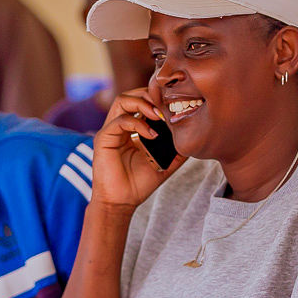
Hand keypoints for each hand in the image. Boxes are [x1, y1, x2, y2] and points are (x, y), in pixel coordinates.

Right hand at [90, 89, 185, 209]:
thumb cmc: (139, 183)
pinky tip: (152, 134)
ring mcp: (110, 130)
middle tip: (166, 106)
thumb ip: (177, 149)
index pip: (141, 101)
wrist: (122, 202)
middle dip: (149, 95)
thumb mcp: (165, 162)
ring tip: (159, 116)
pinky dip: (137, 123)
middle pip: (131, 95)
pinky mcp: (103, 138)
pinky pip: (119, 120)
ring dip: (142, 103)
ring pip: (122, 101)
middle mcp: (119, 126)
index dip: (156, 99)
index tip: (173, 106)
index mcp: (131, 128)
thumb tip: (195, 137)